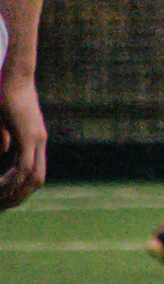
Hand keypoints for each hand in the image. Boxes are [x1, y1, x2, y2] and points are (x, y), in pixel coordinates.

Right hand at [0, 69, 45, 210]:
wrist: (14, 77)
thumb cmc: (6, 95)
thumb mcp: (4, 120)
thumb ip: (4, 136)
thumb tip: (4, 150)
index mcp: (34, 140)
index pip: (33, 172)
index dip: (21, 188)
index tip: (5, 198)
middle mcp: (39, 141)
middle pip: (37, 180)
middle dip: (20, 196)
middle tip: (2, 207)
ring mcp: (36, 139)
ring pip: (32, 176)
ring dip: (15, 192)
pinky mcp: (29, 135)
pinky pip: (25, 165)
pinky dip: (14, 180)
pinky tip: (1, 188)